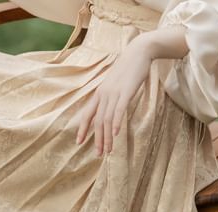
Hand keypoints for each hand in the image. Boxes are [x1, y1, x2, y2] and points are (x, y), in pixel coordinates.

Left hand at [76, 37, 152, 155]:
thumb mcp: (115, 84)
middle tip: (98, 154)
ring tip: (108, 150)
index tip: (79, 142)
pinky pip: (119, 110)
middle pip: (97, 121)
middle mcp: (104, 94)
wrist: (138, 53)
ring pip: (107, 119)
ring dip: (107, 137)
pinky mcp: (126, 91)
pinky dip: (116, 122)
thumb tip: (109, 110)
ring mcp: (114, 93)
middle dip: (97, 139)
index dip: (82, 129)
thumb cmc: (128, 70)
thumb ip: (110, 97)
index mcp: (100, 93)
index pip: (87, 114)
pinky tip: (115, 134)